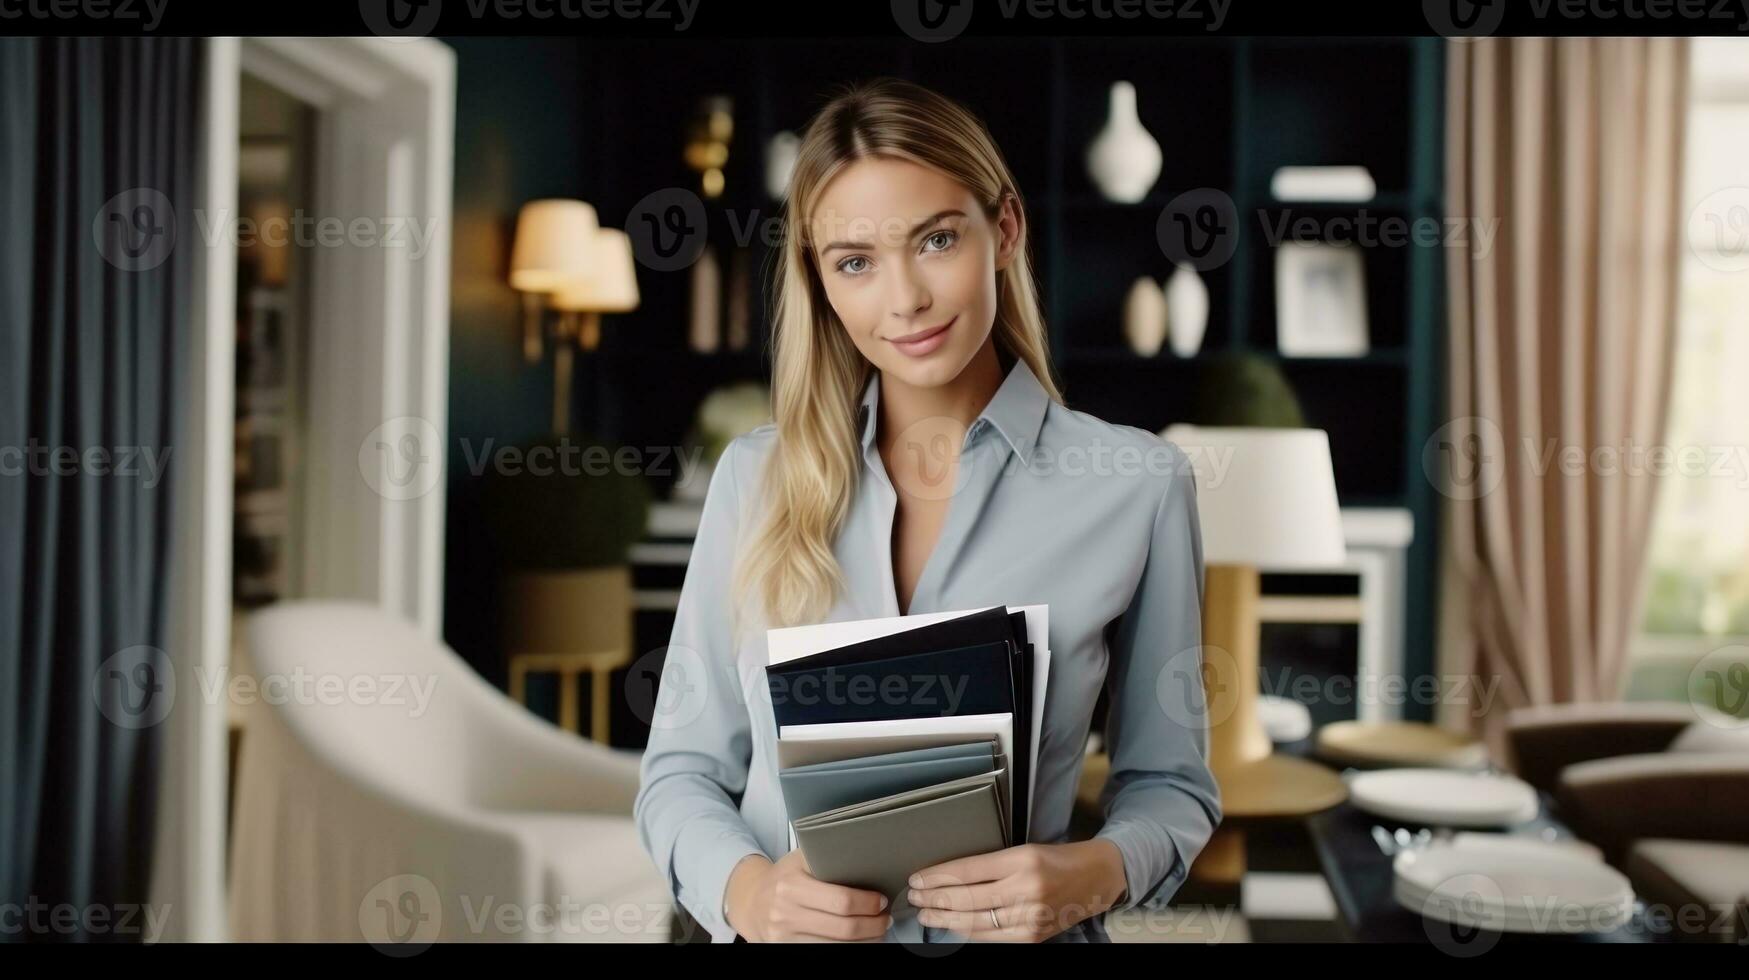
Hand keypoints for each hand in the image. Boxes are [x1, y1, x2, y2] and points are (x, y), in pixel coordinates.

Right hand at [724, 848, 893, 941]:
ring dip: (866, 942)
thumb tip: (867, 852)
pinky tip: (859, 942)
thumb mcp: (799, 859)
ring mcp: (784, 936)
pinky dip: (849, 950)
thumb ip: (827, 855)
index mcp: (791, 886)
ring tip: (877, 932)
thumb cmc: (784, 877)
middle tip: (885, 919)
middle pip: (844, 928)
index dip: (868, 904)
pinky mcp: (786, 950)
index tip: (881, 900)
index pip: (841, 901)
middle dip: (873, 925)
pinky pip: (825, 954)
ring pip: (838, 947)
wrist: (751, 902)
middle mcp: (785, 914)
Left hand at [906, 840, 1127, 941]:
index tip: (917, 879)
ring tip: (925, 915)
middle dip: (935, 899)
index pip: (968, 870)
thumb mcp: (1024, 850)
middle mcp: (1026, 888)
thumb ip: (993, 865)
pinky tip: (953, 928)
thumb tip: (951, 878)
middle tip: (913, 898)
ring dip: (945, 919)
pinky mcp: (1033, 936)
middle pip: (967, 897)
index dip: (938, 876)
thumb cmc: (1058, 859)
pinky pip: (992, 937)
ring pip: (976, 921)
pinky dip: (969, 933)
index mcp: (1022, 859)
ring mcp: (1030, 915)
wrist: (1096, 878)